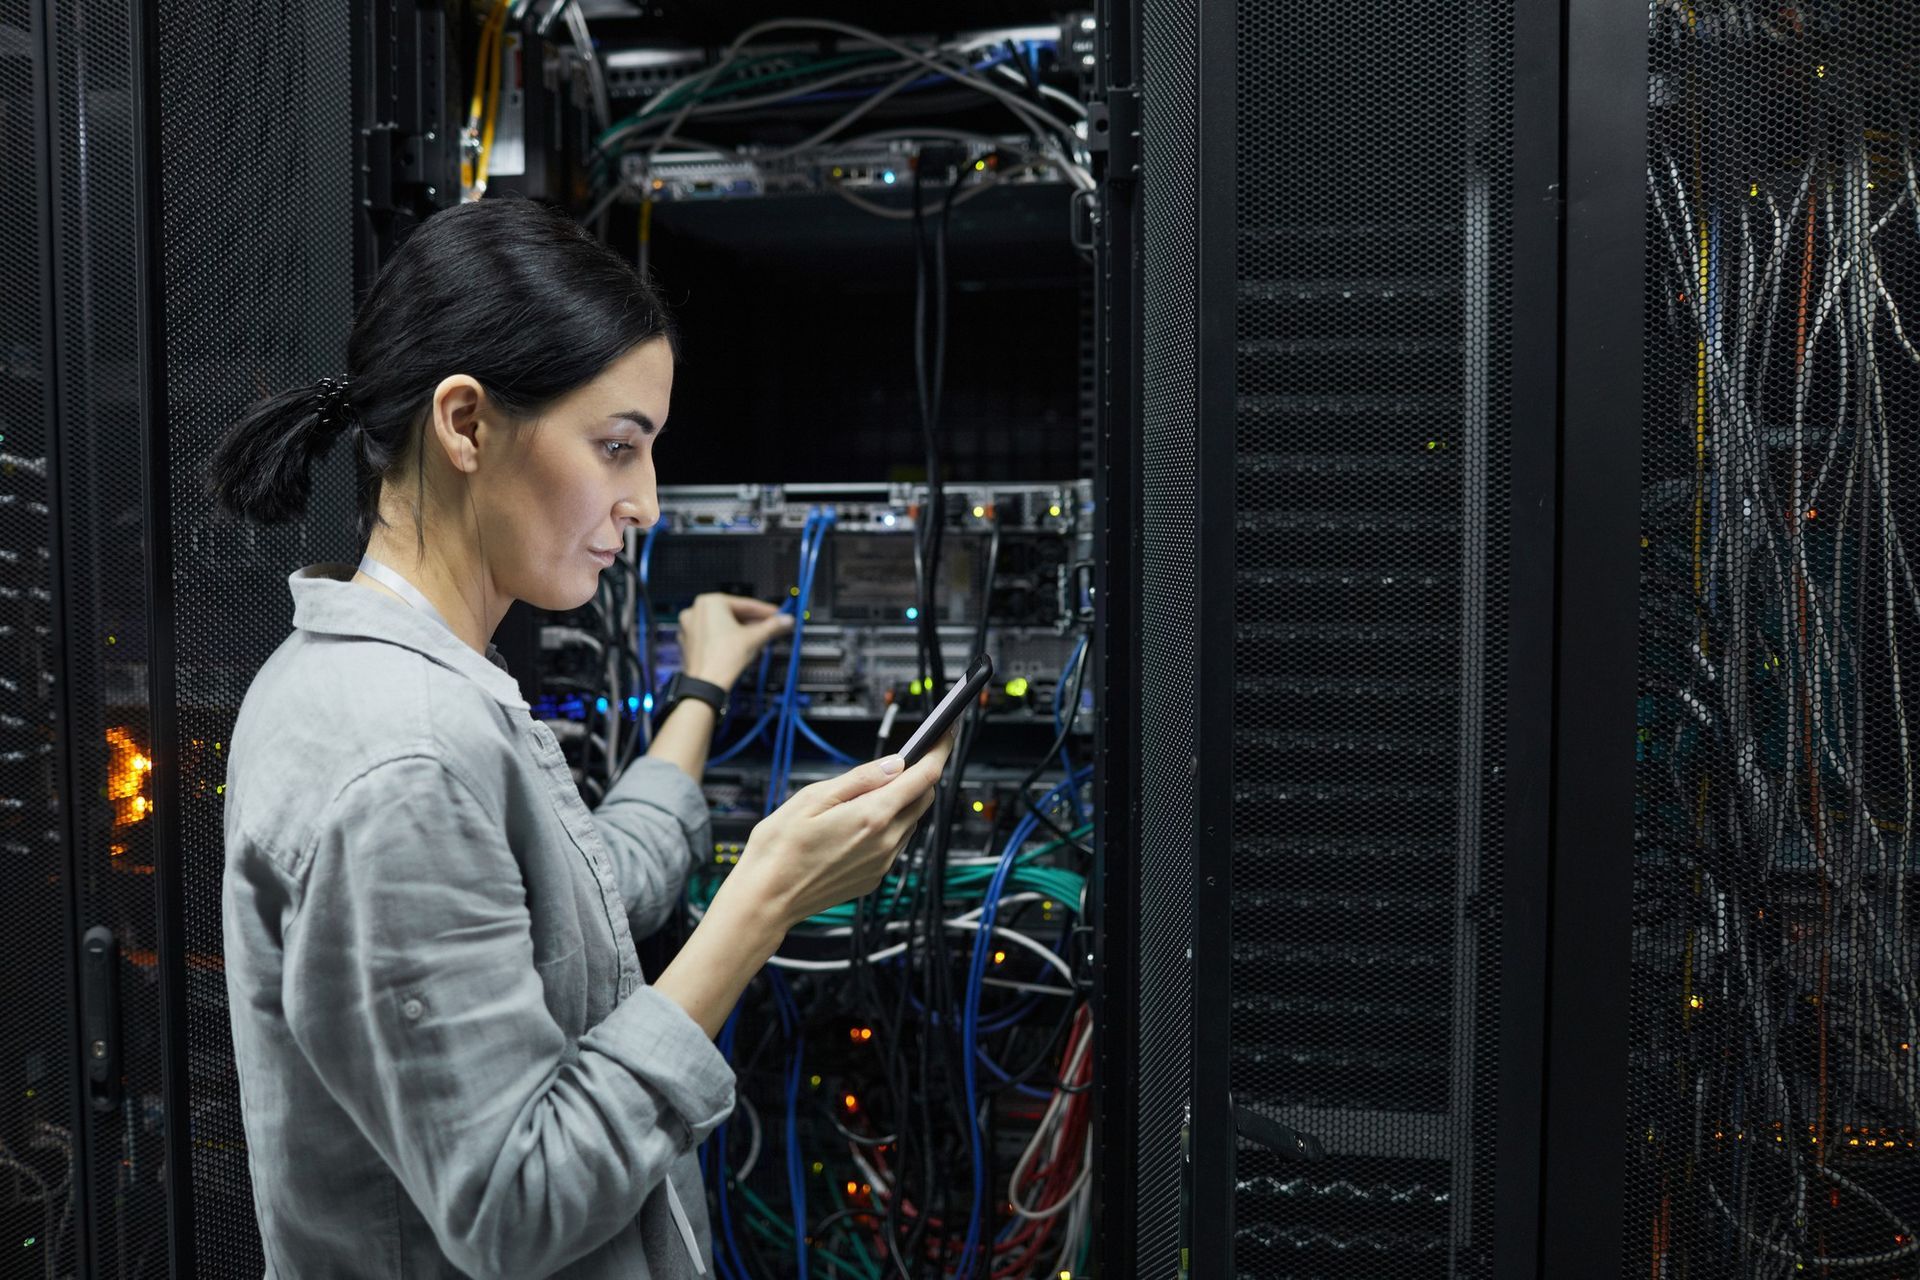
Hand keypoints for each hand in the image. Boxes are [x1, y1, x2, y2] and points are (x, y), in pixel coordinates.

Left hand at [674, 593, 792, 689]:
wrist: (707, 684)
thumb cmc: (725, 657)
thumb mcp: (754, 638)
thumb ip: (772, 626)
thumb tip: (787, 620)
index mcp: (710, 602)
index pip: (746, 605)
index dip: (766, 611)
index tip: (779, 615)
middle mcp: (696, 610)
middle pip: (734, 614)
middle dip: (755, 622)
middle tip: (773, 626)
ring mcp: (690, 626)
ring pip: (724, 625)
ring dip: (743, 630)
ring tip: (761, 636)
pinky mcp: (690, 642)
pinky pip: (714, 634)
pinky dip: (728, 637)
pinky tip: (742, 644)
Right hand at [725, 732, 955, 931]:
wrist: (767, 898)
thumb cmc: (780, 848)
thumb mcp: (813, 797)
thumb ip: (860, 779)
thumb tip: (894, 763)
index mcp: (872, 816)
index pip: (924, 776)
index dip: (939, 750)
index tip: (945, 734)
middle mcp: (885, 842)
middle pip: (923, 798)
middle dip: (919, 776)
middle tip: (899, 763)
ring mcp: (882, 863)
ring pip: (910, 821)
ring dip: (901, 802)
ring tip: (865, 797)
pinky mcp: (875, 877)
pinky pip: (895, 843)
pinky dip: (889, 826)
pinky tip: (859, 823)